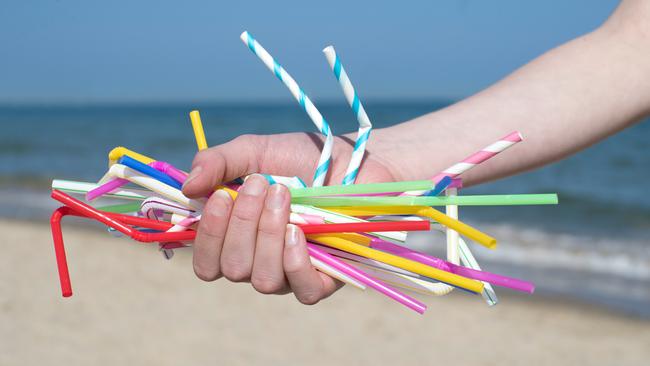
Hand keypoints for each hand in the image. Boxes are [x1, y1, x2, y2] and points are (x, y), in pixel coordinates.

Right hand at [182, 132, 396, 303]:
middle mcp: (259, 261)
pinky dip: (295, 262)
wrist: (352, 159)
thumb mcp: (254, 151)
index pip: (206, 263)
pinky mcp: (326, 278)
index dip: (208, 237)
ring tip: (284, 196)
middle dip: (242, 224)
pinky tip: (299, 231)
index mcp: (236, 238)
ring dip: (268, 236)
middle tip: (261, 185)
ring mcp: (291, 273)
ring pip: (263, 280)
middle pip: (232, 269)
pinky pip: (303, 291)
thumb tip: (187, 187)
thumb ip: (217, 163)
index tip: (220, 196)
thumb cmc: (299, 157)